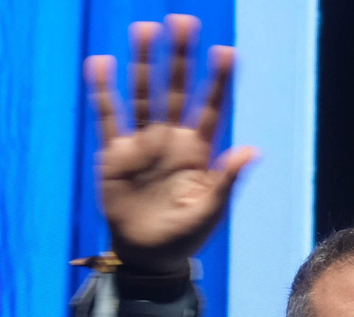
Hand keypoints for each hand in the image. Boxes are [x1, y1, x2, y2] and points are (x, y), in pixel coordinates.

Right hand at [85, 15, 255, 274]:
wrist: (149, 256)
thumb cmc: (185, 236)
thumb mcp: (210, 211)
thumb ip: (227, 180)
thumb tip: (252, 150)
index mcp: (198, 153)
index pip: (210, 108)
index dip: (218, 81)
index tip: (226, 52)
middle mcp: (170, 141)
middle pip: (175, 90)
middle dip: (179, 57)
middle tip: (183, 21)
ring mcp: (142, 144)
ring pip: (143, 95)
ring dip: (144, 63)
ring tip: (145, 29)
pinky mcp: (115, 154)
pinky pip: (109, 116)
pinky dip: (104, 91)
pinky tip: (101, 63)